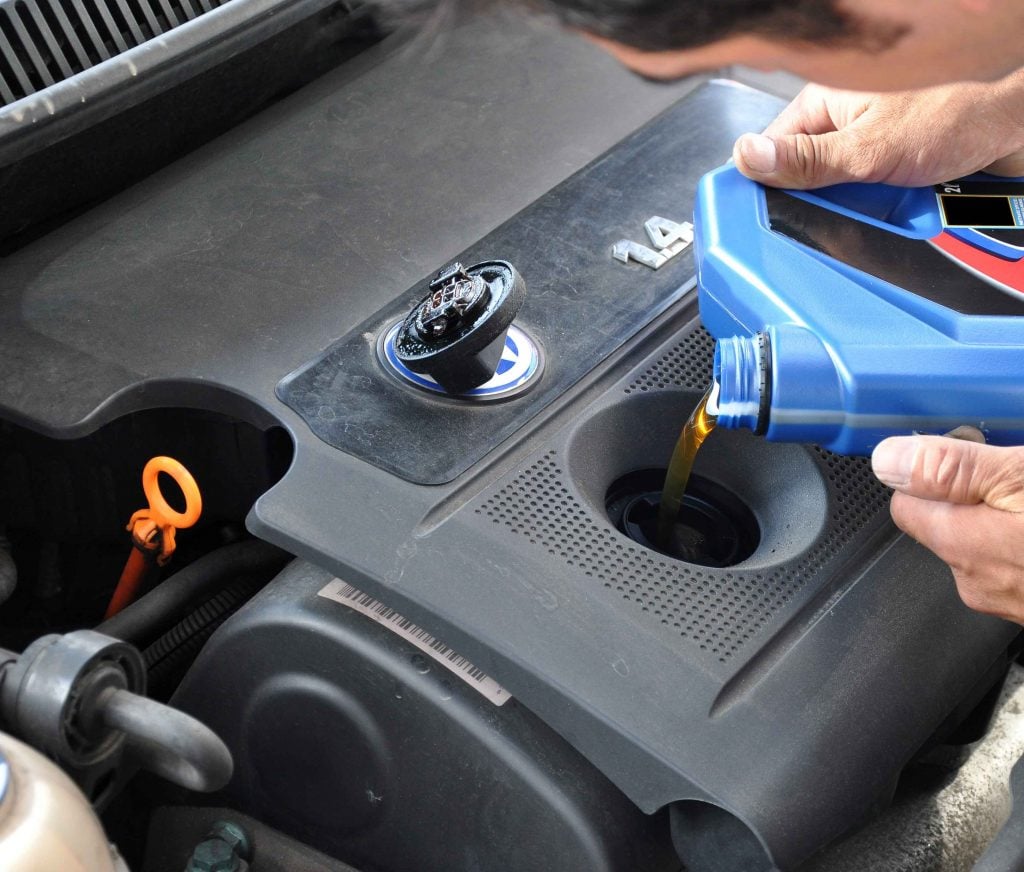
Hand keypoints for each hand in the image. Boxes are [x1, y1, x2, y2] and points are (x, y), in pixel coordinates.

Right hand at [733, 74, 1023, 189]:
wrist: (1017, 124)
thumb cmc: (958, 111)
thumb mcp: (869, 147)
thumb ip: (806, 160)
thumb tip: (747, 158)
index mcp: (823, 104)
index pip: (770, 153)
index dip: (768, 187)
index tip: (768, 216)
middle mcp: (842, 124)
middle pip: (806, 184)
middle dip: (830, 206)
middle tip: (854, 207)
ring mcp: (867, 147)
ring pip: (841, 200)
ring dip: (866, 213)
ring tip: (894, 202)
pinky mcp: (891, 169)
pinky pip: (873, 205)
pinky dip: (890, 213)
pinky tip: (908, 206)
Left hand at [871, 434, 1023, 623]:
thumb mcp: (1020, 479)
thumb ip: (953, 469)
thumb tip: (887, 460)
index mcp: (962, 546)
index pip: (905, 506)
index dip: (928, 475)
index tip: (958, 454)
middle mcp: (978, 584)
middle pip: (945, 526)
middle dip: (970, 498)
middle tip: (1009, 476)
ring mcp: (1010, 600)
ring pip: (983, 545)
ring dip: (1000, 521)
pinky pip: (1014, 563)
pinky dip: (1021, 543)